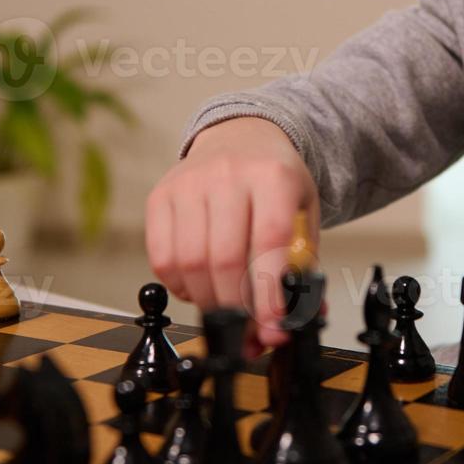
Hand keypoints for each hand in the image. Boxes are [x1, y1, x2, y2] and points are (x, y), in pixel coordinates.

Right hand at [146, 117, 319, 353]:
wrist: (242, 136)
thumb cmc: (275, 182)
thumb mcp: (302, 214)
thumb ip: (302, 267)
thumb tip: (296, 322)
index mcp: (273, 176)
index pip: (270, 241)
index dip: (269, 291)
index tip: (273, 326)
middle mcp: (228, 174)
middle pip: (225, 258)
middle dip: (238, 306)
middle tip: (248, 328)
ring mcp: (189, 183)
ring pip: (190, 262)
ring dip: (208, 300)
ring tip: (225, 306)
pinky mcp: (161, 196)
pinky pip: (162, 257)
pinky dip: (179, 286)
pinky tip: (198, 286)